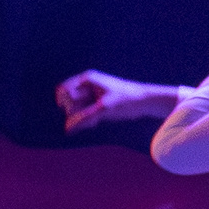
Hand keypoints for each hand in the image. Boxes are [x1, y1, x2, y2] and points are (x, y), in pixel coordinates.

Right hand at [56, 71, 170, 132]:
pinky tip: (96, 123)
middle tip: (91, 116)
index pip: (63, 90)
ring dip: (80, 118)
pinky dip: (86, 121)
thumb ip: (85, 118)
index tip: (80, 108)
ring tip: (95, 120)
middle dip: (75, 111)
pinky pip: (82, 116)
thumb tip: (67, 129)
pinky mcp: (95, 106)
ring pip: (74, 110)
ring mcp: (90, 96)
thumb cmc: (126, 99)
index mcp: (87, 79)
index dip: (68, 102)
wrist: (145, 101)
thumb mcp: (105, 108)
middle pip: (67, 101)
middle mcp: (86, 86)